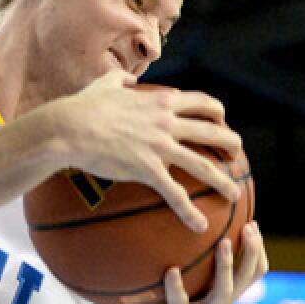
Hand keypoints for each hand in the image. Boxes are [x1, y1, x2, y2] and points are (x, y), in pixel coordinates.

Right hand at [55, 70, 243, 231]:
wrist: (67, 127)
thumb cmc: (82, 106)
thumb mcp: (104, 84)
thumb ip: (120, 79)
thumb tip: (127, 78)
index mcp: (159, 101)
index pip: (200, 102)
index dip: (216, 111)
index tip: (221, 119)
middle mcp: (166, 122)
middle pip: (212, 131)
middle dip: (230, 143)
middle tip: (237, 154)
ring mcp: (159, 146)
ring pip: (203, 165)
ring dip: (222, 181)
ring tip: (233, 194)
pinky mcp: (146, 168)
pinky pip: (175, 193)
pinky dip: (189, 211)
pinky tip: (199, 225)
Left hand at [122, 221, 270, 303]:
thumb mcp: (179, 285)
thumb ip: (188, 264)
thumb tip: (184, 225)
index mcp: (220, 298)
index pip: (251, 274)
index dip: (257, 251)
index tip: (253, 223)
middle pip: (244, 281)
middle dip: (250, 253)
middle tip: (250, 228)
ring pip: (221, 294)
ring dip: (224, 268)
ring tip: (223, 243)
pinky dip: (176, 289)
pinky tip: (172, 271)